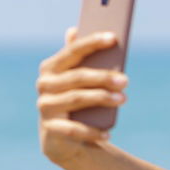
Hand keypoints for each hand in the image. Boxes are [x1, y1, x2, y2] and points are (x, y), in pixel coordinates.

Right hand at [36, 26, 128, 164]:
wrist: (60, 139)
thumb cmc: (74, 102)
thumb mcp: (77, 81)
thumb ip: (78, 58)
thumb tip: (73, 30)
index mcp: (51, 68)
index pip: (72, 51)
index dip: (92, 43)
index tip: (113, 38)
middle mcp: (44, 85)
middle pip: (77, 77)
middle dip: (103, 77)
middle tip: (125, 80)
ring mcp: (45, 107)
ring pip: (76, 99)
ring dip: (101, 98)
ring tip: (123, 99)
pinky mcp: (50, 129)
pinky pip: (74, 129)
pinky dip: (92, 131)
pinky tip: (108, 133)